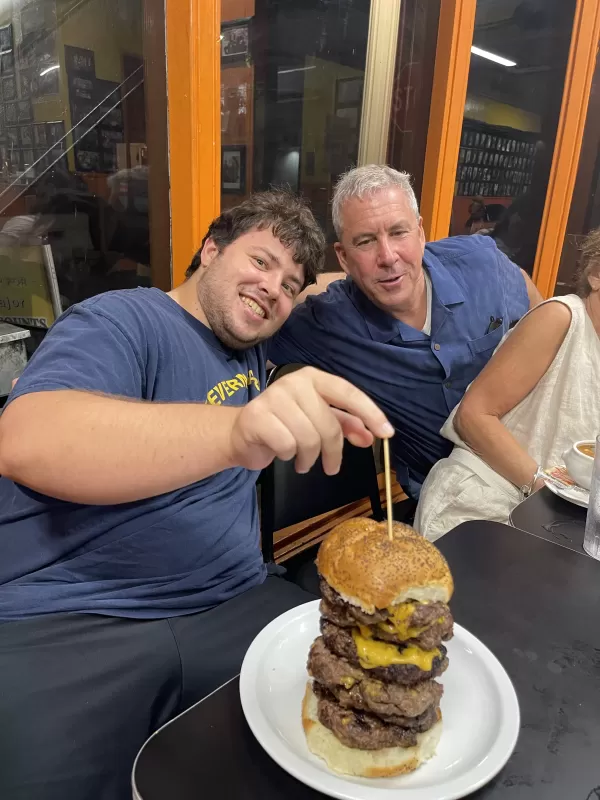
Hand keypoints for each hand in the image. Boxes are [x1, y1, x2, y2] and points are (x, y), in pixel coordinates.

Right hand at [229, 366, 393, 473]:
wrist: (240, 433)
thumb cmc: (283, 425)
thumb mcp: (317, 421)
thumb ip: (345, 425)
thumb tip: (370, 436)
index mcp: (312, 378)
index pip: (347, 392)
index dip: (369, 413)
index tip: (386, 433)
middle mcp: (293, 383)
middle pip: (328, 424)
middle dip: (333, 452)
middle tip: (331, 467)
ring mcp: (273, 397)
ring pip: (308, 438)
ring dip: (309, 458)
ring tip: (302, 461)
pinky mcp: (256, 416)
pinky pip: (287, 446)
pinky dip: (288, 456)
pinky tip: (282, 454)